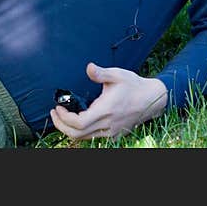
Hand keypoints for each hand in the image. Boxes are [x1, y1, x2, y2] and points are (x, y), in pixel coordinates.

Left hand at [49, 62, 168, 140]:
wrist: (152, 99)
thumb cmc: (133, 85)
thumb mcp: (117, 74)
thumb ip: (101, 73)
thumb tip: (88, 67)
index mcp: (106, 110)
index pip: (78, 123)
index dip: (64, 118)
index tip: (57, 107)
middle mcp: (107, 124)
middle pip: (77, 134)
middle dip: (61, 125)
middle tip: (54, 113)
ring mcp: (111, 132)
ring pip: (84, 138)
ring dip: (69, 129)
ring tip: (62, 116)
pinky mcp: (114, 135)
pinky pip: (92, 137)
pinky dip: (81, 132)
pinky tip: (77, 120)